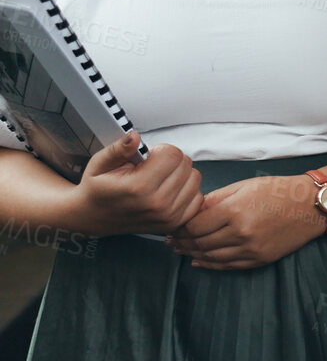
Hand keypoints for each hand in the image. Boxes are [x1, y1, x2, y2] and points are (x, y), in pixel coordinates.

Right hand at [68, 131, 202, 235]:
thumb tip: (134, 136)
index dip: (161, 150)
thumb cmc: (98, 189)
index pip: (173, 154)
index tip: (149, 156)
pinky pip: (198, 197)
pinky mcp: (175, 223)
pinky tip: (168, 190)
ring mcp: (168, 216)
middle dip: (171, 160)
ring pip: (195, 179)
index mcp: (139, 187)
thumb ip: (119, 149)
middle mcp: (157, 203)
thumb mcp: (100, 164)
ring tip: (159, 179)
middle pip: (186, 165)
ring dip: (181, 174)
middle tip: (152, 168)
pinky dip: (187, 190)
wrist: (93, 217)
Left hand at [167, 174, 326, 269]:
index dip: (178, 227)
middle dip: (181, 241)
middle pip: (199, 243)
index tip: (171, 225)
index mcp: (234, 211)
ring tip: (180, 249)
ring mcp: (250, 249)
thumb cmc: (278, 190)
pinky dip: (210, 264)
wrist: (311, 206)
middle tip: (169, 239)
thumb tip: (190, 210)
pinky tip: (198, 261)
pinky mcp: (259, 259)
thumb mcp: (244, 186)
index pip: (193, 226)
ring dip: (192, 254)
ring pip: (210, 257)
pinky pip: (228, 266)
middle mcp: (240, 233)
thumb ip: (215, 199)